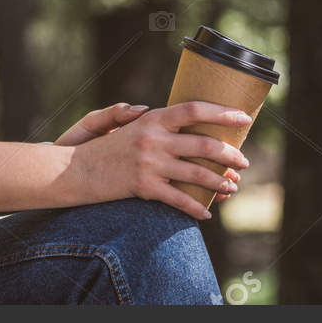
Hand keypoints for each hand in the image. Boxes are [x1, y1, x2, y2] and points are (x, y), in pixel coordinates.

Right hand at [70, 100, 251, 219]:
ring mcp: (149, 163)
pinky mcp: (144, 187)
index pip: (194, 109)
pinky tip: (207, 213)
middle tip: (244, 161)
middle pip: (203, 144)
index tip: (244, 118)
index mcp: (153, 118)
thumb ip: (156, 120)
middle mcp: (153, 138)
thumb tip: (188, 118)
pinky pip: (179, 199)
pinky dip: (196, 208)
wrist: (77, 169)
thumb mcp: (130, 125)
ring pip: (197, 173)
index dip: (222, 113)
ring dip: (220, 181)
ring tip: (233, 186)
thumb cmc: (107, 147)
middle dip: (229, 155)